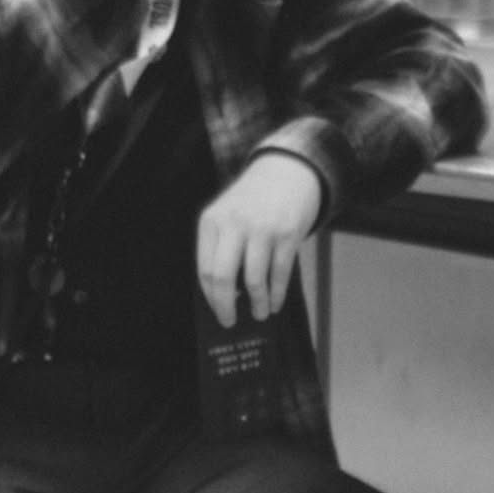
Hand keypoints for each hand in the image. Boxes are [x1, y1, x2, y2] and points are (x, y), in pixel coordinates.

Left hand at [197, 154, 323, 325]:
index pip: (205, 269)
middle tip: (230, 321)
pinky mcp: (287, 233)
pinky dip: (277, 294)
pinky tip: (276, 302)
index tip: (217, 312)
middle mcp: (234, 224)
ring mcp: (262, 229)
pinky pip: (279, 273)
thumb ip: (222, 247)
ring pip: (254, 280)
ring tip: (261, 313)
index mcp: (212, 221)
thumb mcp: (228, 214)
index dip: (211, 296)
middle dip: (226, 307)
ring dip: (258, 303)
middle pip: (223, 277)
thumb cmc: (254, 201)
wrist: (288, 171)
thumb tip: (226, 294)